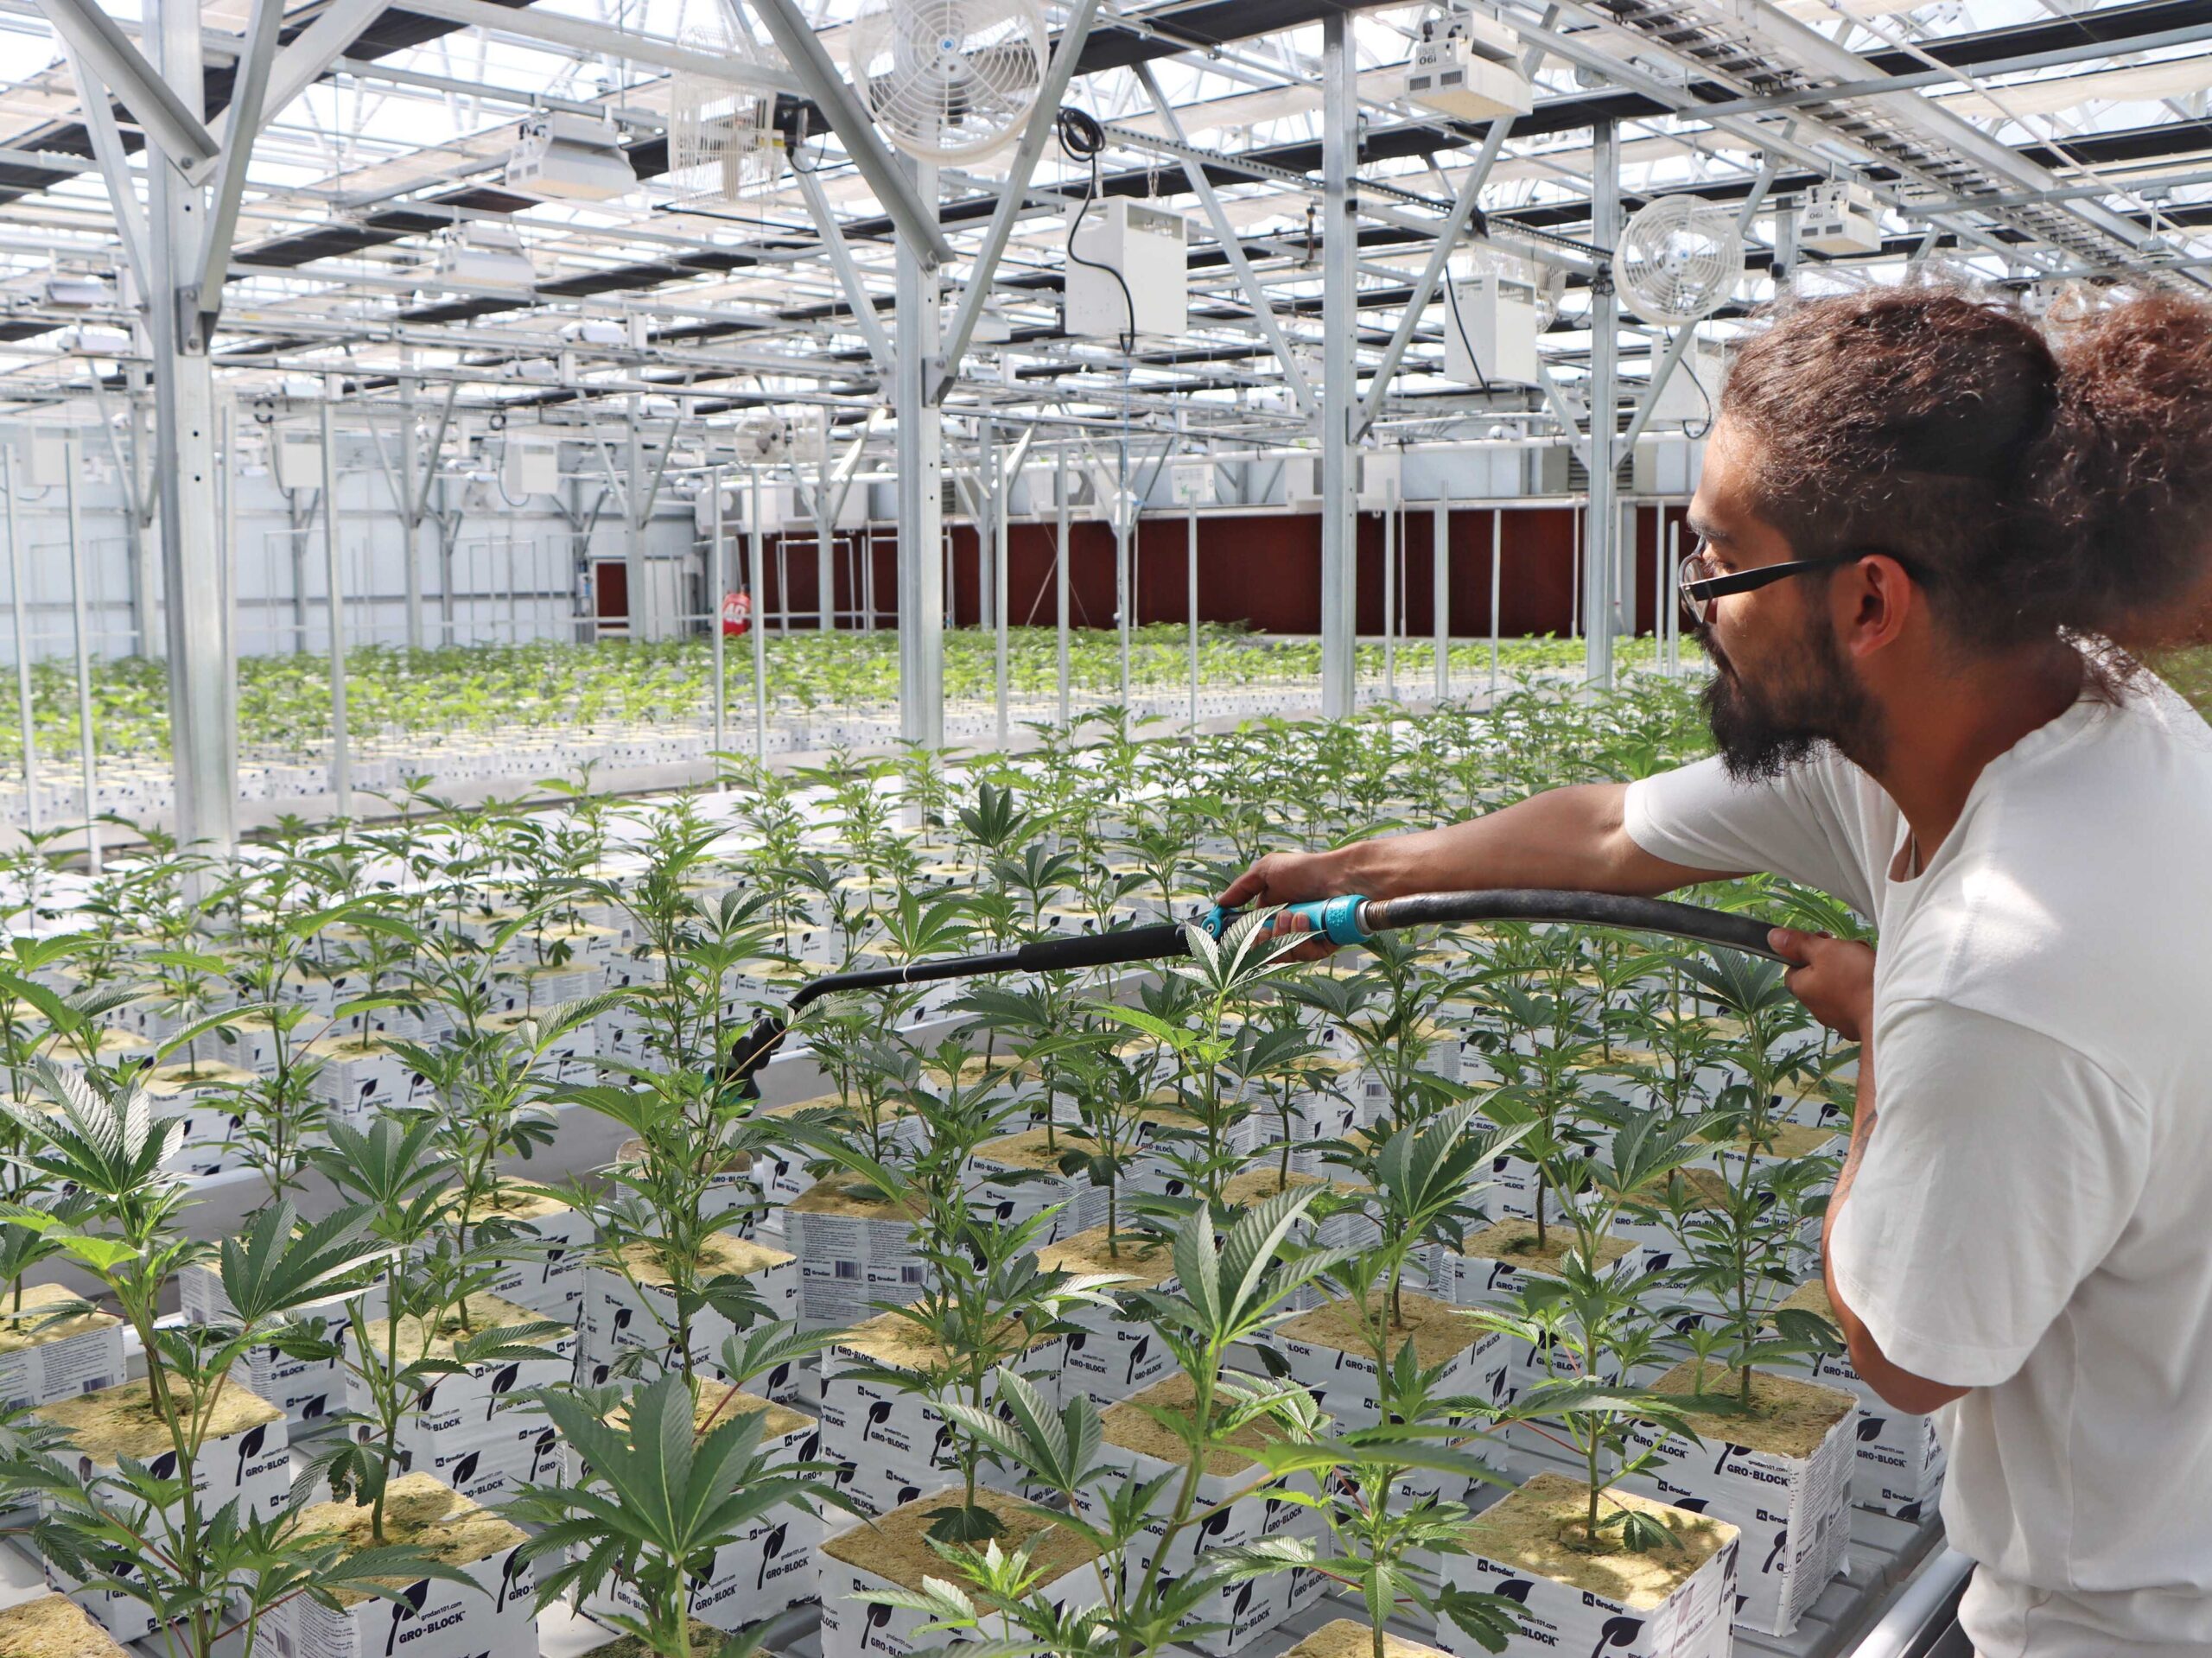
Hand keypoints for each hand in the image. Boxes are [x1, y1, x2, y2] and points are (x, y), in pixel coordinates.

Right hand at [1217, 849, 1351, 961]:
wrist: (1339, 876)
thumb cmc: (1306, 870)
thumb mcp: (1267, 871)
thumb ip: (1242, 888)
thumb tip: (1220, 903)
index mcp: (1272, 914)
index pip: (1251, 936)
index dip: (1241, 940)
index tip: (1230, 938)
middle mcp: (1287, 929)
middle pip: (1263, 951)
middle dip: (1260, 941)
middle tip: (1264, 929)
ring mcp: (1304, 938)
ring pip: (1282, 954)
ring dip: (1282, 935)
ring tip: (1290, 915)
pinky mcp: (1322, 946)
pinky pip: (1304, 955)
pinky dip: (1300, 939)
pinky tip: (1305, 920)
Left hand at [1769, 927, 1874, 1041]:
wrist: (1890, 1014)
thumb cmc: (1854, 979)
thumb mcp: (1825, 951)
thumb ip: (1799, 944)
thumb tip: (1772, 937)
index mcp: (1802, 989)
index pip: (1793, 967)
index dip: (1806, 951)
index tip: (1826, 939)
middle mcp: (1816, 1007)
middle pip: (1819, 975)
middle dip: (1834, 959)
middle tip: (1851, 950)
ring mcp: (1839, 1018)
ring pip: (1840, 987)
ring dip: (1852, 971)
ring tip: (1867, 962)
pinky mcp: (1860, 1023)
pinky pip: (1858, 999)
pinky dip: (1865, 987)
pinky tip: (1877, 981)